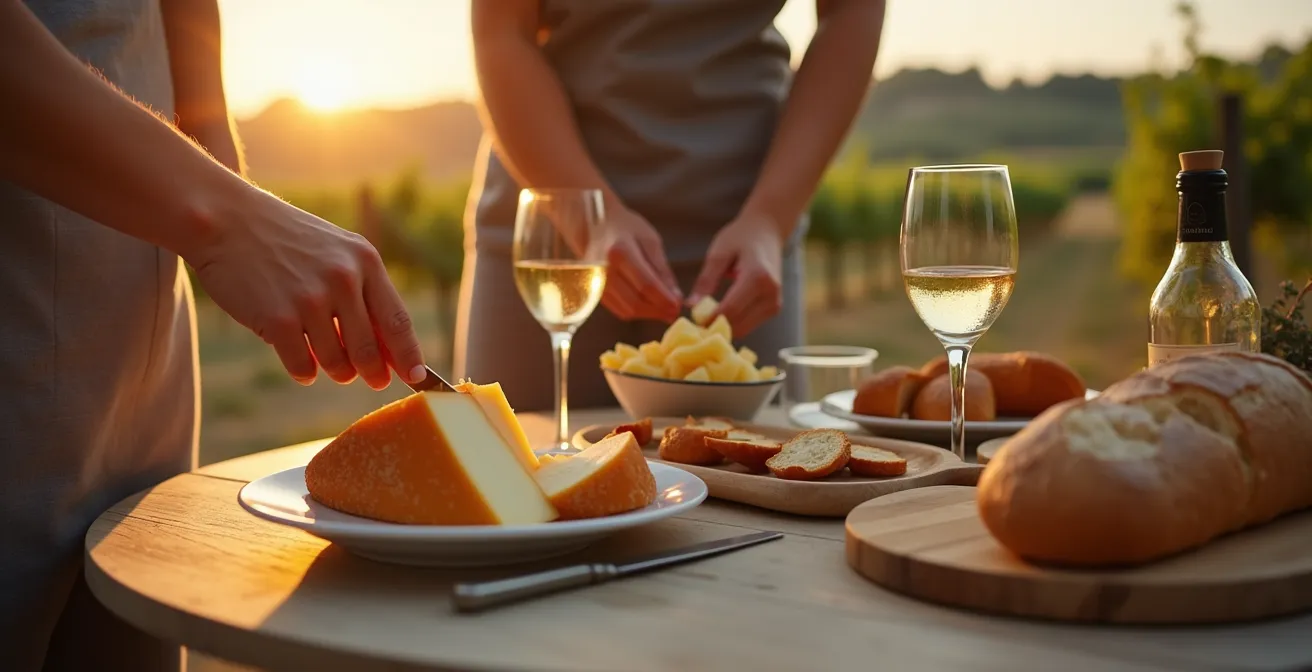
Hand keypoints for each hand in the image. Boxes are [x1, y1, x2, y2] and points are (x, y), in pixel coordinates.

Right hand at [184, 188, 426, 389]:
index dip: (410, 355)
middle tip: (372, 381)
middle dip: (373, 373)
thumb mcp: (337, 253)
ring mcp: (310, 300)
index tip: (418, 377)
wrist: (226, 220)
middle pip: (371, 350)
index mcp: (365, 262)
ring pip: (337, 364)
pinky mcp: (277, 319)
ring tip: (325, 361)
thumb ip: (364, 293)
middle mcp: (343, 280)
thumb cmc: (286, 241)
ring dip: (335, 371)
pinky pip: (302, 367)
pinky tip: (301, 363)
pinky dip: (304, 371)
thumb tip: (390, 350)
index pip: (398, 320)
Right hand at [594, 205, 682, 321]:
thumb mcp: (650, 240)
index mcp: (619, 252)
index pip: (646, 284)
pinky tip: (649, 307)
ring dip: (649, 314)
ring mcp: (596, 284)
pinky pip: (619, 310)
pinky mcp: (594, 293)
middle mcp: (603, 270)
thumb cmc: (626, 229)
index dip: (664, 299)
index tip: (679, 305)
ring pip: (627, 310)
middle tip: (674, 312)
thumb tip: (675, 296)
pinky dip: (637, 312)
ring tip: (664, 310)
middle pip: (635, 301)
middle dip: (658, 311)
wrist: (594, 228)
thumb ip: (662, 269)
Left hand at [689, 213, 783, 336]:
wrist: (767, 231)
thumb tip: (690, 306)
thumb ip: (706, 280)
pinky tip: (720, 313)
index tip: (690, 319)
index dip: (708, 319)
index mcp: (758, 277)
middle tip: (694, 320)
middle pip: (738, 324)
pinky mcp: (774, 309)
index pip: (730, 310)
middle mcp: (771, 293)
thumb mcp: (719, 253)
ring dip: (724, 327)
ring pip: (743, 329)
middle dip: (714, 326)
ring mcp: (775, 303)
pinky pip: (749, 325)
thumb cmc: (741, 237)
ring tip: (706, 315)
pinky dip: (733, 324)